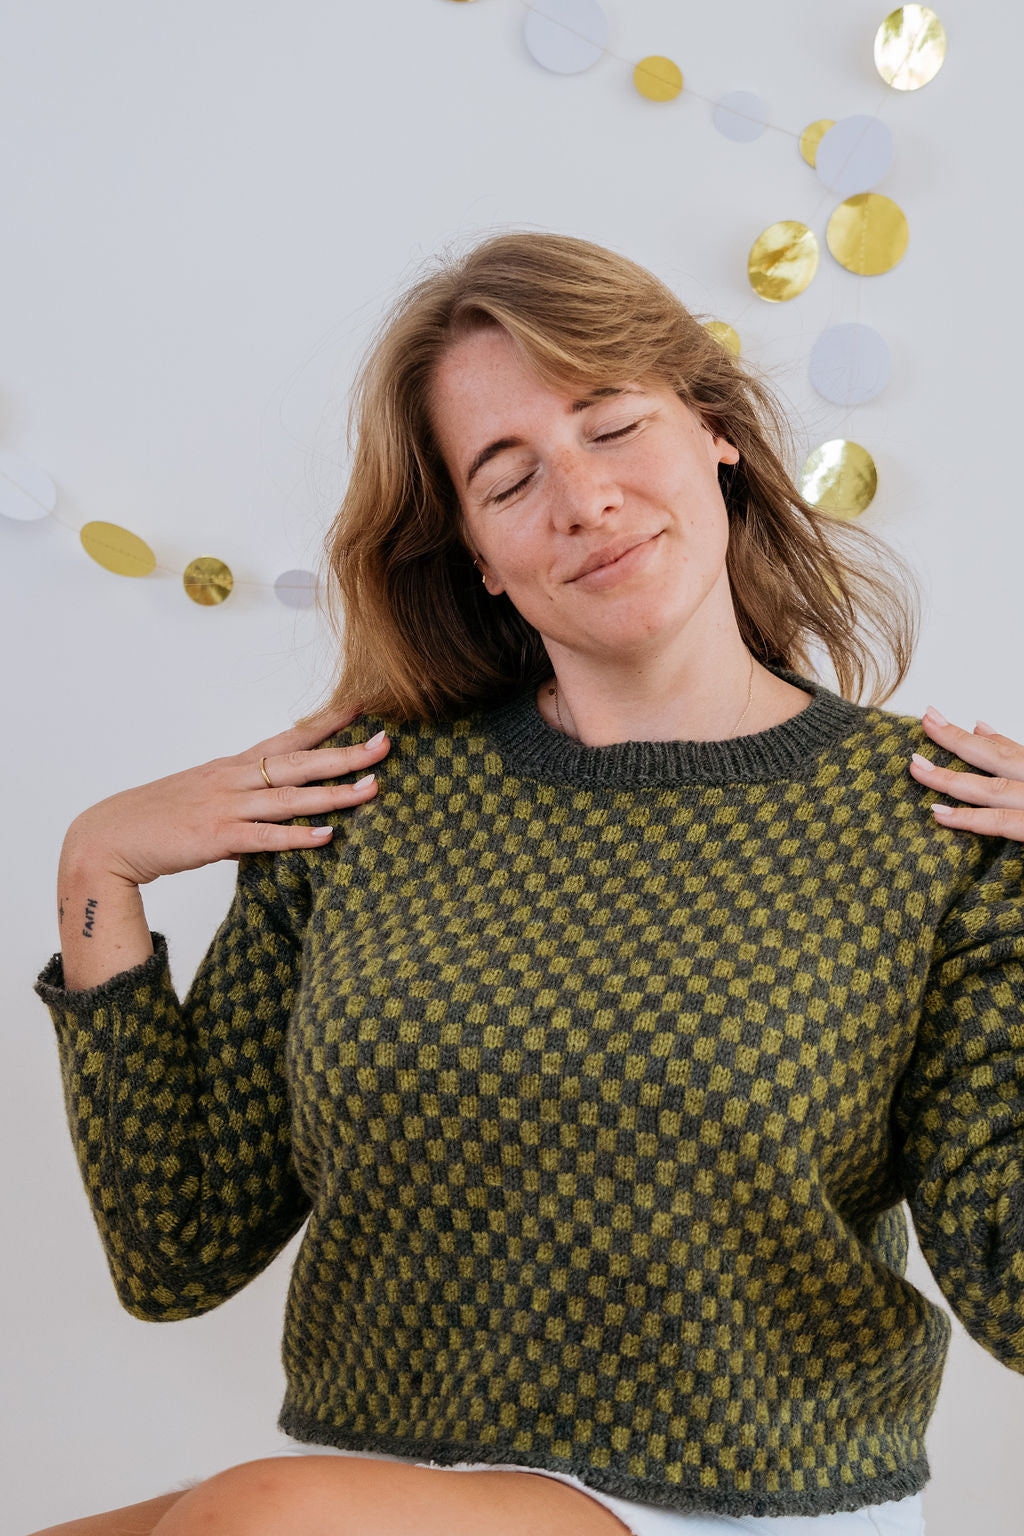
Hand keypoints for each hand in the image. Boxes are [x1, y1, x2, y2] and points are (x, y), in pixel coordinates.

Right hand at [63, 705, 390, 886]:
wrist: (106, 839)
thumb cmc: (155, 821)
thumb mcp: (204, 802)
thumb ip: (242, 805)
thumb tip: (273, 819)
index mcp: (231, 768)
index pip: (288, 739)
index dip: (325, 724)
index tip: (361, 708)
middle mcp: (232, 780)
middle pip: (299, 762)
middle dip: (346, 752)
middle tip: (386, 742)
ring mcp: (225, 807)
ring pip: (290, 797)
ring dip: (334, 793)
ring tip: (372, 787)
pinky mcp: (215, 838)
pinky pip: (264, 837)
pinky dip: (297, 837)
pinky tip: (327, 836)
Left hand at [908, 707, 1023, 841]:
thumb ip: (1014, 752)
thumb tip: (978, 726)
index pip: (998, 747)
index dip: (962, 733)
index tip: (932, 717)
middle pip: (992, 757)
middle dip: (954, 740)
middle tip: (924, 723)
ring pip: (990, 789)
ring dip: (950, 778)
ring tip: (916, 767)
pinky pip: (1000, 822)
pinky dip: (968, 818)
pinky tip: (938, 812)